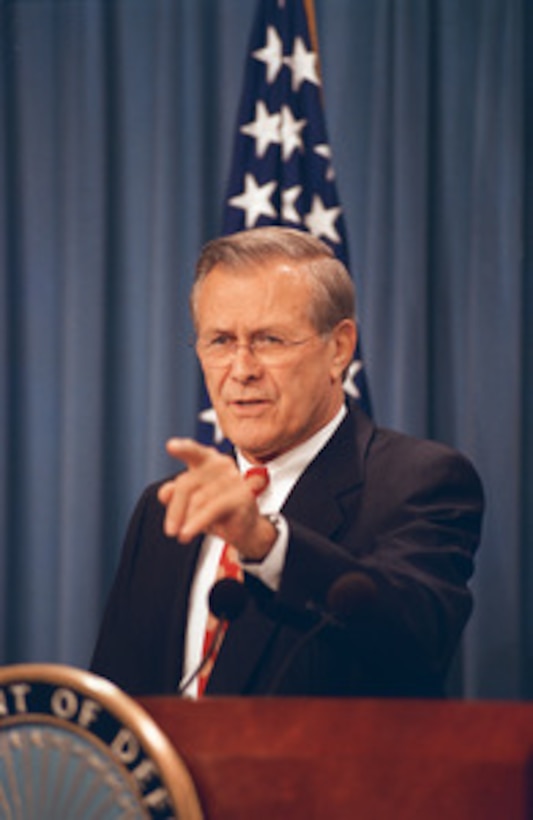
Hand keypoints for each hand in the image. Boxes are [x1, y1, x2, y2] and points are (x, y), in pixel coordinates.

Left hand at [157, 438, 275, 559]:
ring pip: (198, 499)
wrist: (245, 529)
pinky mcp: (242, 496)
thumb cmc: (216, 511)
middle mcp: (222, 464)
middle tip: (169, 531)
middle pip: (186, 484)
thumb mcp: (191, 503)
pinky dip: (197, 523)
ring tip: (184, 535)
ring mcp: (234, 478)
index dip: (183, 449)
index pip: (194, 452)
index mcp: (208, 460)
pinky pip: (212, 509)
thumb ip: (176, 494)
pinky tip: (186, 534)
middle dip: (175, 509)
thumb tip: (164, 492)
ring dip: (187, 520)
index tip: (170, 446)